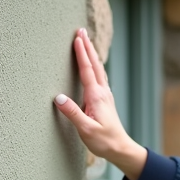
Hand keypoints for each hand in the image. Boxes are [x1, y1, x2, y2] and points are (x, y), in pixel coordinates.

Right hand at [55, 28, 147, 179]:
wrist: (120, 148)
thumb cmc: (104, 141)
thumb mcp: (85, 129)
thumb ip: (72, 113)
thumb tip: (58, 97)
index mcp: (96, 96)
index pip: (87, 70)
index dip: (81, 53)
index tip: (77, 38)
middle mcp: (102, 92)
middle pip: (94, 65)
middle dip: (87, 47)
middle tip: (81, 30)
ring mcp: (105, 95)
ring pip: (98, 69)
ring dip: (92, 54)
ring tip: (86, 42)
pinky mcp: (105, 100)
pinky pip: (99, 77)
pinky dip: (95, 66)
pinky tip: (94, 66)